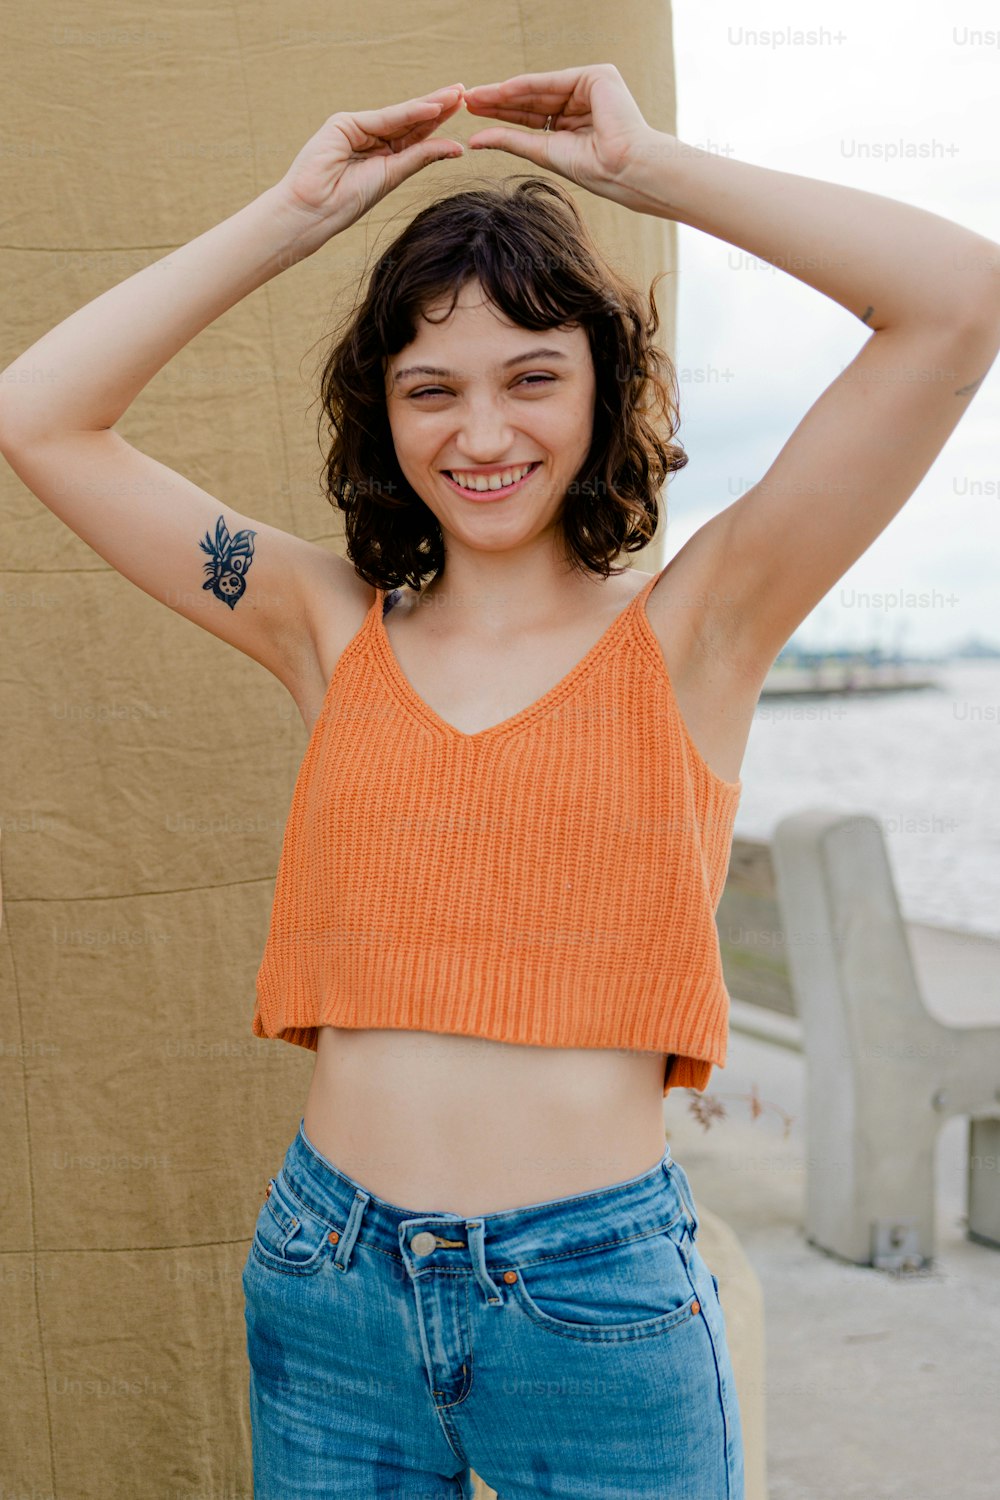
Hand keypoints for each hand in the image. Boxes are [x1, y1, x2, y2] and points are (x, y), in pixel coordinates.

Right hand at [273, 84, 465, 238]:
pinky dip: (410, 113)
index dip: (438, 123)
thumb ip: (420, 157)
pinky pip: (385, 118)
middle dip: (437, 106)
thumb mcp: (392, 176)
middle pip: (410, 120)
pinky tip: (433, 108)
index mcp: (381, 155)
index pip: (414, 135)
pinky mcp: (345, 123)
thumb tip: (456, 147)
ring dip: (429, 104)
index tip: (462, 112)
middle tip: (464, 92)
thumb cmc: (347, 202)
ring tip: (456, 95)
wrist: (313, 210)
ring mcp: (357, 127)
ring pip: (401, 114)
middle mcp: (370, 137)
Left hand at [462, 64, 656, 208]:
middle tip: (467, 101)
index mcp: (575, 123)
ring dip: (505, 93)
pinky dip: (525, 86)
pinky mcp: (597, 76)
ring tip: (475, 97)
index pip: (532, 115)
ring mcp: (590, 86)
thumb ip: (511, 140)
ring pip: (539, 89)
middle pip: (532, 100)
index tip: (473, 115)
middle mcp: (583, 101)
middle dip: (498, 101)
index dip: (502, 114)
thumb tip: (475, 140)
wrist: (623, 169)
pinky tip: (499, 91)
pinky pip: (552, 81)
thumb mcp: (543, 152)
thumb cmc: (592, 170)